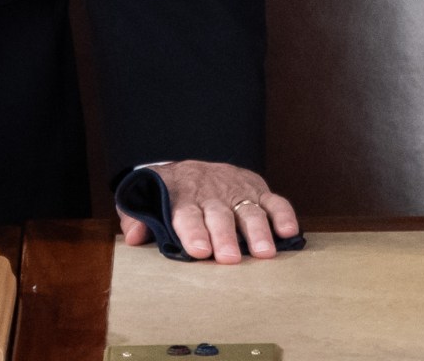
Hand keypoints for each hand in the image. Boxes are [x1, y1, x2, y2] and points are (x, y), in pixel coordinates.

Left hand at [118, 160, 298, 262]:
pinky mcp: (257, 189)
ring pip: (248, 210)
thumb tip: (134, 237)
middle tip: (230, 258)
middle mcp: (210, 193)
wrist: (189, 166)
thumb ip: (135, 216)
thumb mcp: (144, 198)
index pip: (185, 214)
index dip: (192, 232)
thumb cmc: (167, 192)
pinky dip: (283, 214)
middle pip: (218, 215)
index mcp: (181, 196)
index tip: (199, 250)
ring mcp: (236, 191)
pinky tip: (289, 231)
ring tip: (264, 253)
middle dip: (225, 236)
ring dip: (257, 230)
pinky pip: (275, 200)